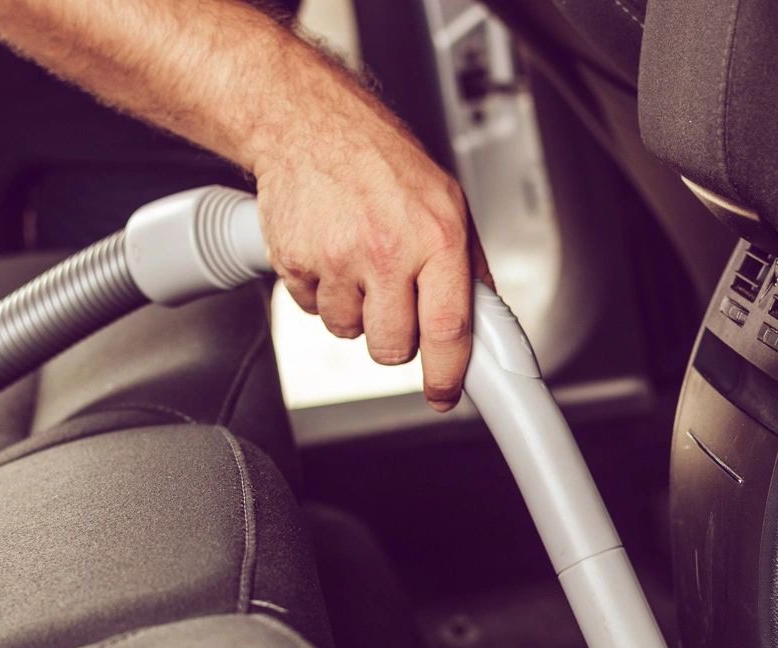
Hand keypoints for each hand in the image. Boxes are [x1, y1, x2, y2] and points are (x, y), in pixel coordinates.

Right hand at [254, 111, 492, 411]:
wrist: (307, 123)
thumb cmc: (378, 157)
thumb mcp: (445, 199)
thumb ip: (466, 262)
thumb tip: (482, 316)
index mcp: (436, 235)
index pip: (448, 329)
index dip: (447, 374)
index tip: (443, 394)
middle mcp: (386, 249)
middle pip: (392, 347)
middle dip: (394, 338)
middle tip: (393, 299)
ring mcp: (336, 258)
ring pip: (348, 332)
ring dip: (354, 310)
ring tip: (357, 260)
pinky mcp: (295, 262)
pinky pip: (311, 309)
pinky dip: (320, 291)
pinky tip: (328, 252)